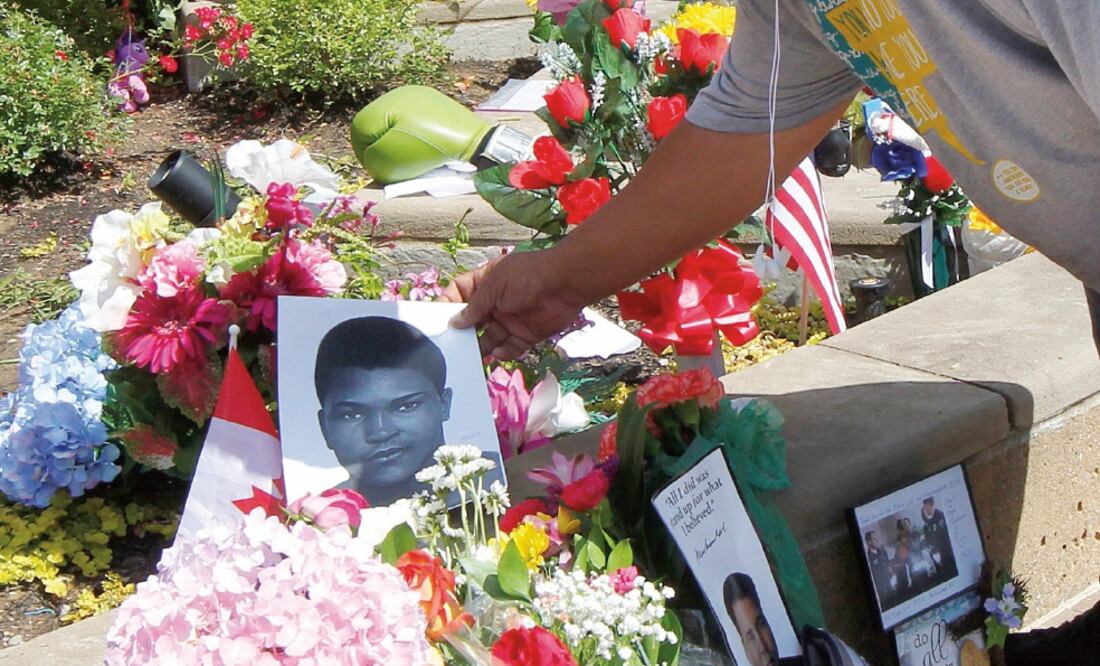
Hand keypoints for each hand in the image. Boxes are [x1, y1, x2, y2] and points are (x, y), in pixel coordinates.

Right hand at [442, 250, 588, 359]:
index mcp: (486, 283)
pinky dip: (503, 353)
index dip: (449, 304)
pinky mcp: (527, 335)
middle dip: (463, 331)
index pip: (460, 292)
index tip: (439, 319)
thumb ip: (474, 306)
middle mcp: (496, 302)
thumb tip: (455, 322)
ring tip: (471, 356)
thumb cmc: (526, 277)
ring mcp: (511, 319)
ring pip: (490, 337)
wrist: (563, 285)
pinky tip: (498, 353)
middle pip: (473, 319)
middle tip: (452, 345)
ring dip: (481, 347)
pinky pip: (511, 348)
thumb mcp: (493, 286)